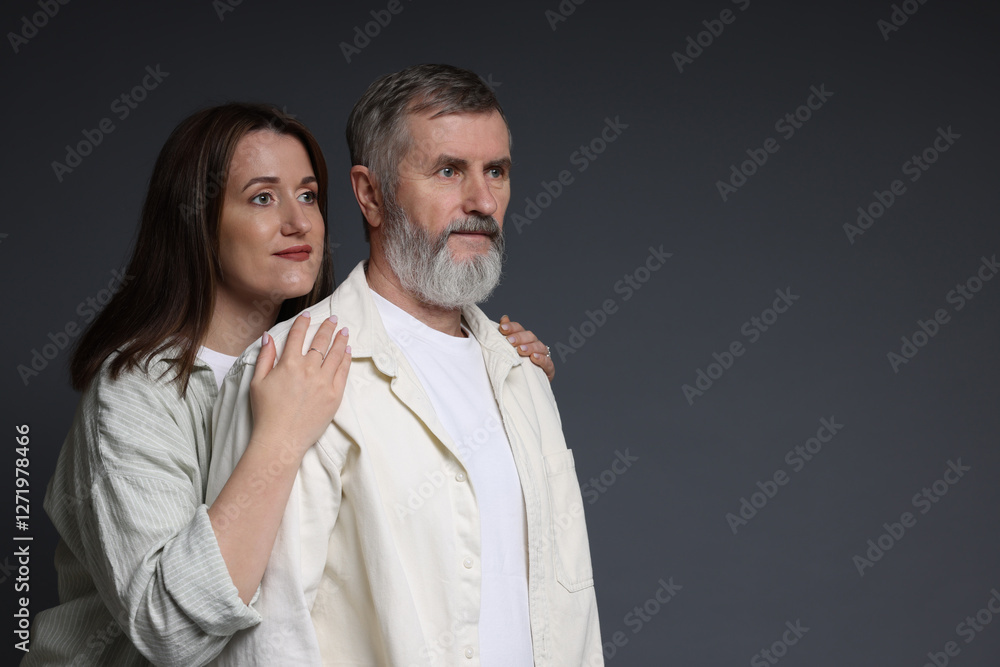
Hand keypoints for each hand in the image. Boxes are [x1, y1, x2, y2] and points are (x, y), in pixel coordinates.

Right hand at [249, 312, 350, 456]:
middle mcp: (308, 369)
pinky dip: (346, 359)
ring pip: (336, 354)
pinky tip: (348, 351)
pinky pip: (343, 371)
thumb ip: (265, 357)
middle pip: (320, 342)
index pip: (298, 336)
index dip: (303, 323)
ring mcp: (324, 382)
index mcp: (288, 364)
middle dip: (327, 327)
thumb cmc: (266, 413)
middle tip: (334, 319)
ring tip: (344, 331)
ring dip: (340, 340)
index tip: (308, 315)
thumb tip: (267, 337)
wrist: (281, 439)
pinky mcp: (335, 395)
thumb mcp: (257, 382)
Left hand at [499, 314, 554, 380]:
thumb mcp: (505, 352)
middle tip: (509, 341)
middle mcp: (533, 345)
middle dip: (519, 337)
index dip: (511, 327)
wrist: (523, 387)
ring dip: (530, 347)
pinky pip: (548, 362)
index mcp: (523, 339)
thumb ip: (504, 335)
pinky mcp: (548, 369)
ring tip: (521, 350)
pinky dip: (541, 359)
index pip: (519, 328)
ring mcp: (542, 356)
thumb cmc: (513, 367)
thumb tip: (503, 318)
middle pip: (529, 336)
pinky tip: (534, 358)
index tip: (502, 328)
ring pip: (539, 346)